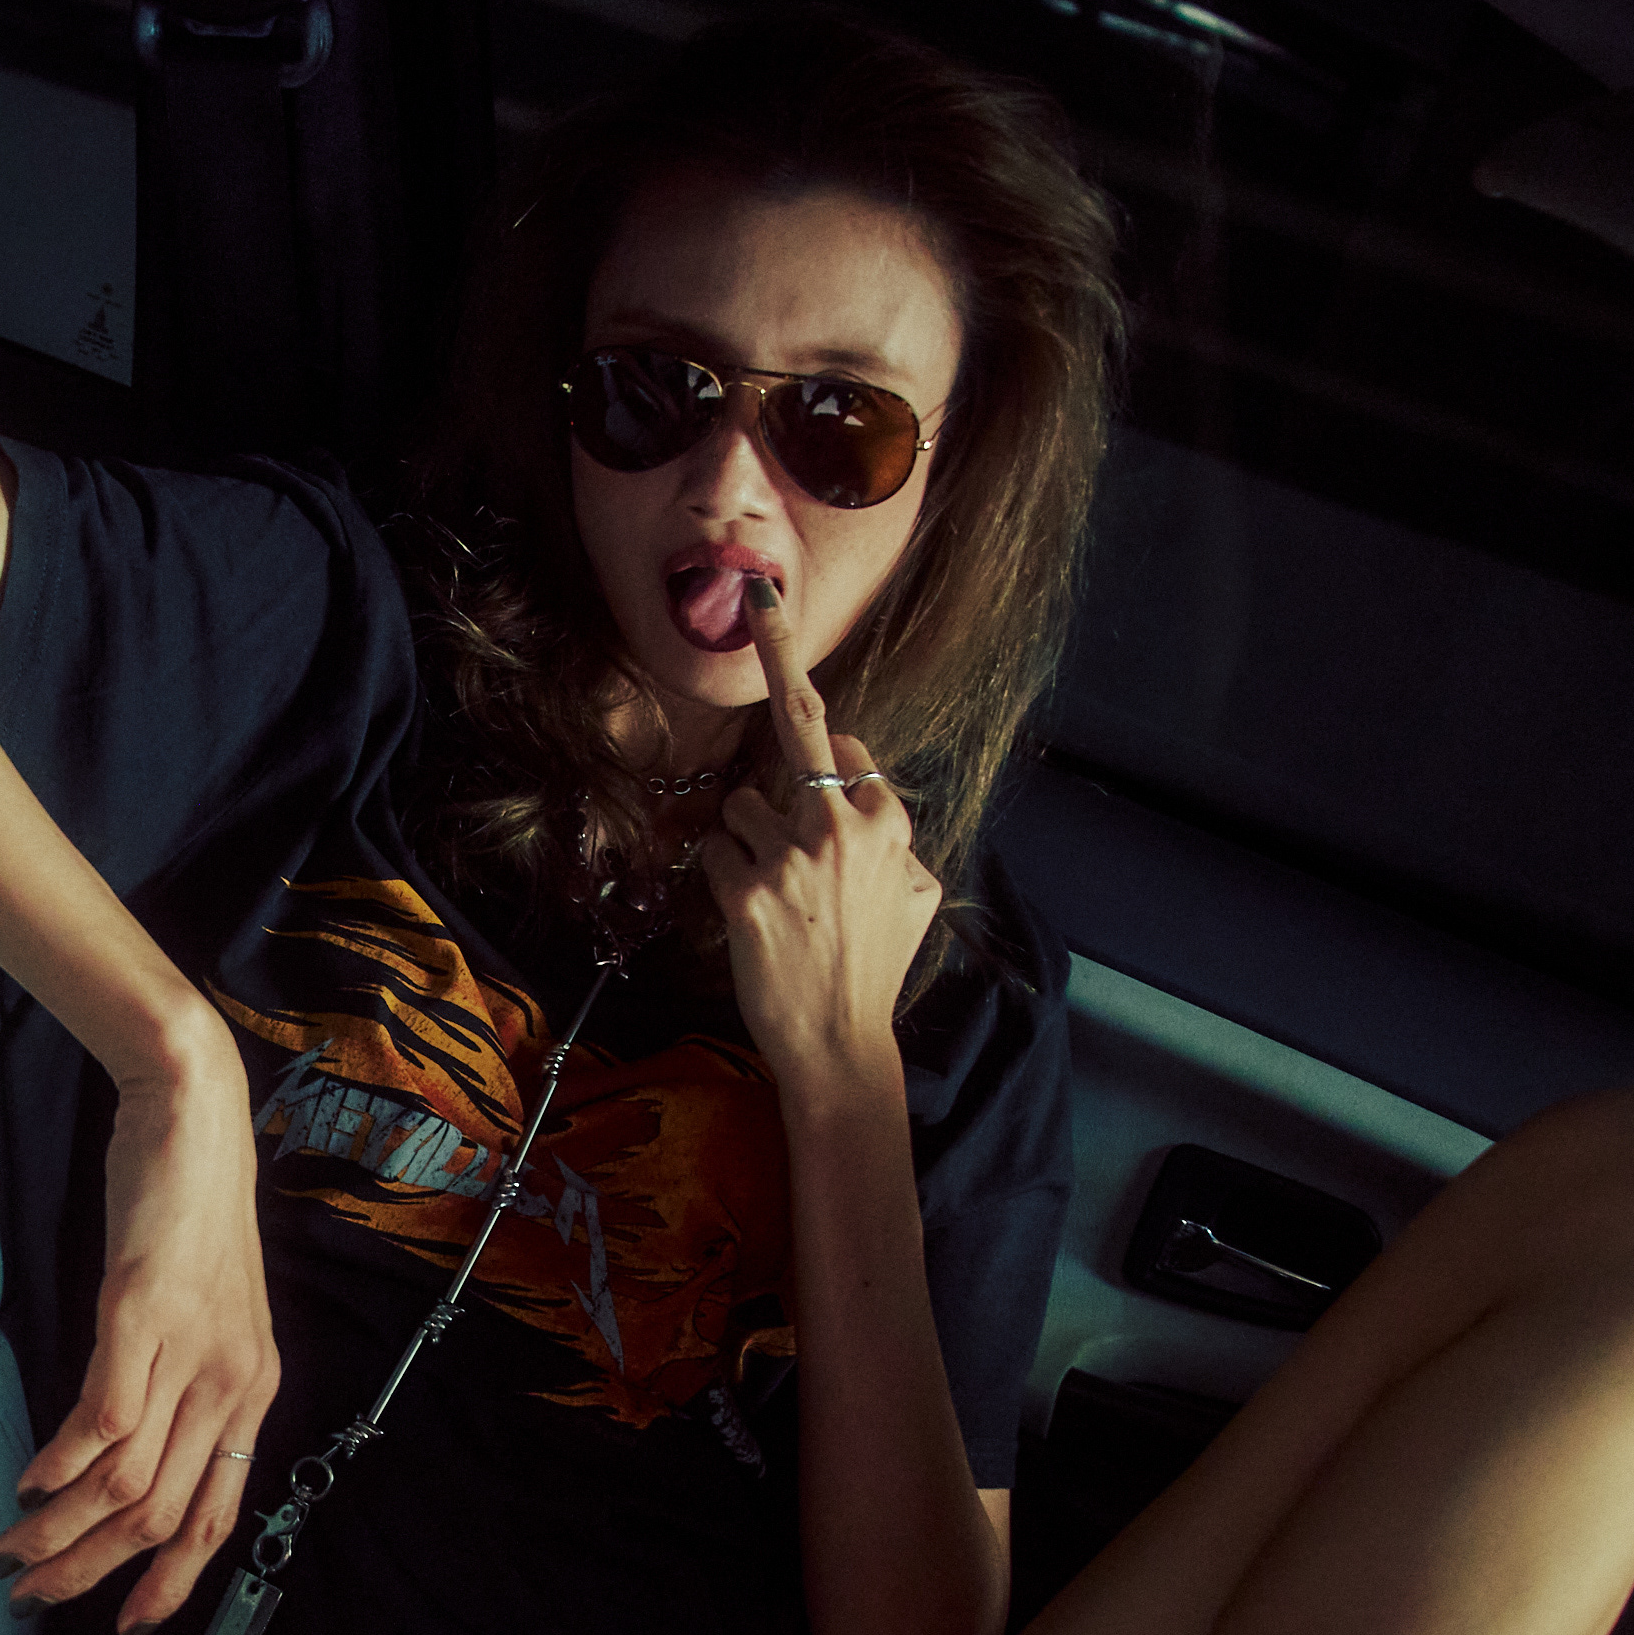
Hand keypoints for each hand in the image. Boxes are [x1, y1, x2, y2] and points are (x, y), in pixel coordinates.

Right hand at [0, 1020, 279, 1634]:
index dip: (170, 1586)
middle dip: (91, 1574)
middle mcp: (231, 1384)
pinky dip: (59, 1468)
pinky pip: (102, 1421)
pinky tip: (26, 1487)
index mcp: (251, 1393)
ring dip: (59, 1534)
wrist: (193, 1120)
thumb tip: (123, 1465)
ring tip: (8, 1555)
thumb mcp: (204, 1316)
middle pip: (161, 1518)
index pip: (216, 1519)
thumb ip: (180, 1389)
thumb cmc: (189, 1215)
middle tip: (29, 1599)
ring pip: (125, 1483)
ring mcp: (188, 1351)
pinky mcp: (141, 1314)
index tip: (125, 1629)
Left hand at [694, 576, 941, 1089]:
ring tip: (774, 898)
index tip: (784, 619)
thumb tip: (868, 784)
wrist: (837, 1045)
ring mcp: (791, 858)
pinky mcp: (744, 891)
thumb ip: (896, 836)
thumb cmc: (875, 971)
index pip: (844, 748)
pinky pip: (714, 847)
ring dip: (744, 837)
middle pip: (799, 730)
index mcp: (889, 827)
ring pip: (741, 804)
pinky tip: (747, 914)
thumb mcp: (918, 897)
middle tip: (761, 589)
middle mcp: (843, 830)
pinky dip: (721, 871)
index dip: (819, 742)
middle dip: (781, 649)